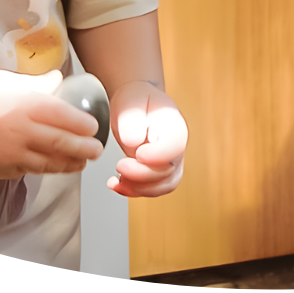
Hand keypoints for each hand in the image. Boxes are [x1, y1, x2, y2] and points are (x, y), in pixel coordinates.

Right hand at [0, 69, 102, 180]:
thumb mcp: (4, 80)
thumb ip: (34, 83)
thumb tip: (56, 78)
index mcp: (26, 105)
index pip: (63, 116)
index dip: (82, 124)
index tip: (93, 126)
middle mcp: (24, 131)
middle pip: (61, 143)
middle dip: (83, 148)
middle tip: (97, 150)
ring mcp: (14, 153)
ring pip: (49, 162)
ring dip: (68, 164)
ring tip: (80, 164)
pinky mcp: (3, 168)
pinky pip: (29, 170)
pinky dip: (44, 170)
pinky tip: (51, 168)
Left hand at [105, 82, 187, 197]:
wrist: (135, 105)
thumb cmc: (135, 100)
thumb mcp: (130, 102)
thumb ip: (132, 121)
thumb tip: (134, 143)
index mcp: (174, 126)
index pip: (174, 147)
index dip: (157, 155)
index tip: (138, 154)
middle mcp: (177, 147)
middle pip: (168, 171)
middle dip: (142, 175)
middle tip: (119, 166)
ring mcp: (170, 162)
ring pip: (162, 185)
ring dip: (138, 188)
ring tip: (116, 180)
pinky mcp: (158, 173)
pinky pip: (152, 189)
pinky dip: (133, 191)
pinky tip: (116, 185)